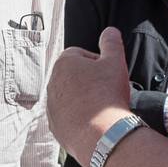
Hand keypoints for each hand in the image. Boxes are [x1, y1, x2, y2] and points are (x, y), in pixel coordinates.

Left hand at [48, 27, 133, 166]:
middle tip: (107, 90)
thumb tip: (109, 31)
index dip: (98, 62)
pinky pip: (67, 116)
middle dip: (89, 81)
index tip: (108, 74)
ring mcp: (51, 106)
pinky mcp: (54, 125)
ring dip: (83, 99)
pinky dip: (79, 117)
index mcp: (64, 63)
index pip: (80, 54)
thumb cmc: (107, 95)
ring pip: (70, 97)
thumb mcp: (116, 62)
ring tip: (101, 107)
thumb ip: (111, 43)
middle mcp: (52, 83)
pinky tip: (94, 121)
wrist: (101, 134)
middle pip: (74, 76)